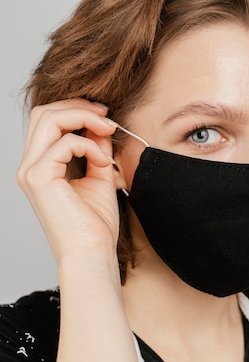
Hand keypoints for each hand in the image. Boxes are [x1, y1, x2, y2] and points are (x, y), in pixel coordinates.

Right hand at [16, 99, 118, 262]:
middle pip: (43, 113)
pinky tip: (104, 162)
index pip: (47, 122)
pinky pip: (64, 143)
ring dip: (83, 118)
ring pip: (48, 119)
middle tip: (107, 116)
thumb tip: (100, 124)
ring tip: (108, 130)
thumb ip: (96, 149)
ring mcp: (30, 172)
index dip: (75, 110)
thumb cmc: (94, 226)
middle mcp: (29, 167)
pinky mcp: (39, 178)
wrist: (92, 254)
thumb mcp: (98, 176)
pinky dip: (89, 146)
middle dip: (78, 107)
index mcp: (40, 167)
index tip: (104, 116)